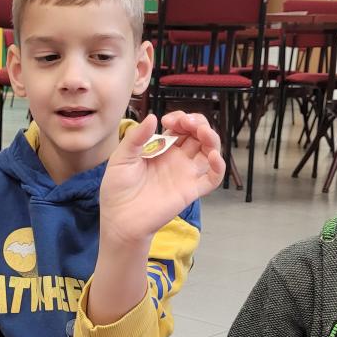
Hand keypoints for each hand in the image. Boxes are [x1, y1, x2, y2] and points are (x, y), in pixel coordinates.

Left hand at [99, 112, 226, 244]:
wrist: (120, 219)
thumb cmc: (117, 189)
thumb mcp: (121, 157)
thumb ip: (136, 137)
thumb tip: (153, 117)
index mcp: (161, 149)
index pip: (180, 127)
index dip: (180, 119)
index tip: (168, 120)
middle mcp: (177, 159)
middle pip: (198, 135)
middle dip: (198, 123)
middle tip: (188, 123)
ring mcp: (185, 174)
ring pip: (209, 151)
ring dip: (212, 137)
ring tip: (203, 132)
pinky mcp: (191, 190)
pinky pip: (213, 178)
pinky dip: (219, 166)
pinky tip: (213, 156)